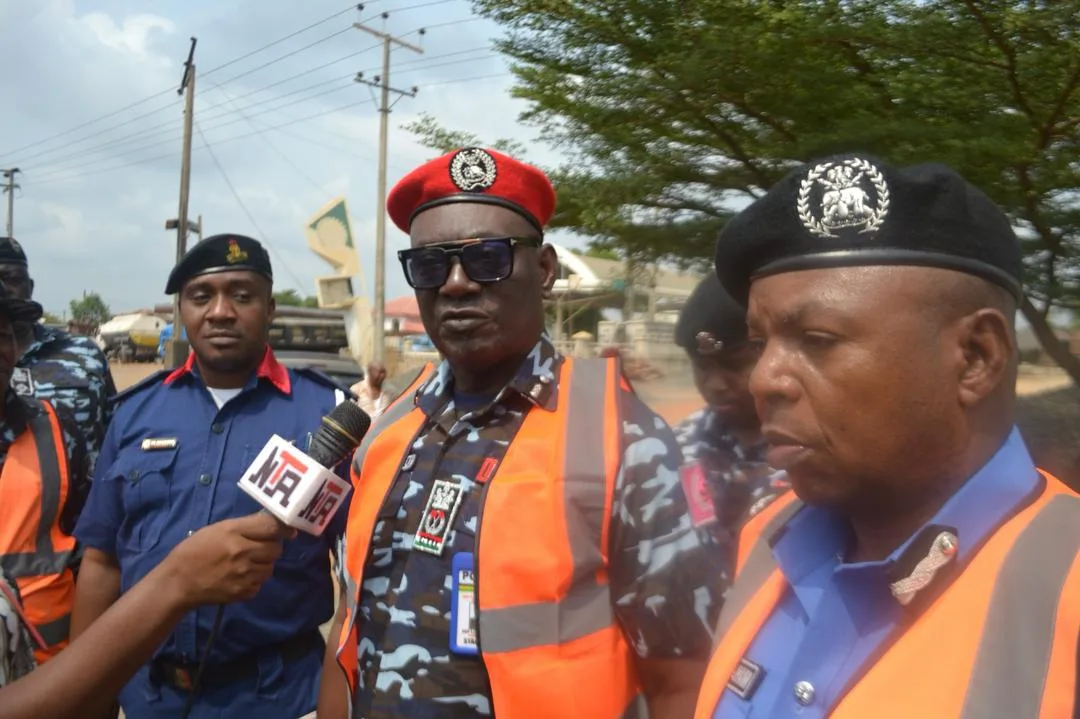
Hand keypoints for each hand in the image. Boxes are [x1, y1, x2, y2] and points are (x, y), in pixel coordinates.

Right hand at [161, 513, 295, 606]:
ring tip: (246, 564)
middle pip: (276, 549)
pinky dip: (253, 581)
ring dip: (263, 565)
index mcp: (233, 532)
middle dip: (271, 548)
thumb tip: (271, 523)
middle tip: (259, 548)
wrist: (178, 583)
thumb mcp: (217, 529)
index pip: (271, 527)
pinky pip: (259, 584)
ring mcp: (243, 574)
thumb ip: (244, 526)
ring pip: (270, 568)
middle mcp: (241, 552)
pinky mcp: (242, 592)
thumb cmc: (194, 551)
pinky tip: (239, 578)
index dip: (284, 528)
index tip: (289, 531)